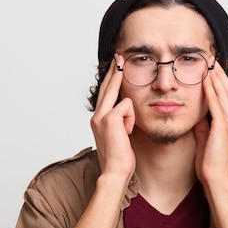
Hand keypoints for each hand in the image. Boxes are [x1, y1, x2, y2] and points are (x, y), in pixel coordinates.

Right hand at [90, 55, 135, 180]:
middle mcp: (96, 115)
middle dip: (115, 70)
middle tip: (119, 55)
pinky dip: (131, 120)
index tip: (116, 65)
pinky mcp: (110, 118)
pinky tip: (126, 133)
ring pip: (119, 95)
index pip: (105, 94)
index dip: (111, 78)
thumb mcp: (120, 136)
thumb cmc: (120, 158)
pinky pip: (128, 105)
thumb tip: (128, 110)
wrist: (115, 171)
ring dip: (129, 115)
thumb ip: (121, 121)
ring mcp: (101, 116)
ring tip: (125, 133)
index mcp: (98, 119)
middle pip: (107, 86)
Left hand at [194, 62, 227, 188]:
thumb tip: (196, 116)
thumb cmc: (210, 165)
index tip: (211, 68)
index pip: (225, 97)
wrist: (216, 180)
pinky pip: (216, 104)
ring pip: (223, 93)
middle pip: (227, 90)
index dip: (219, 81)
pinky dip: (210, 90)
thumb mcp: (204, 141)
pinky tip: (205, 79)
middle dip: (219, 73)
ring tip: (208, 62)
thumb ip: (202, 127)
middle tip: (211, 58)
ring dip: (215, 76)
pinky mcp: (223, 128)